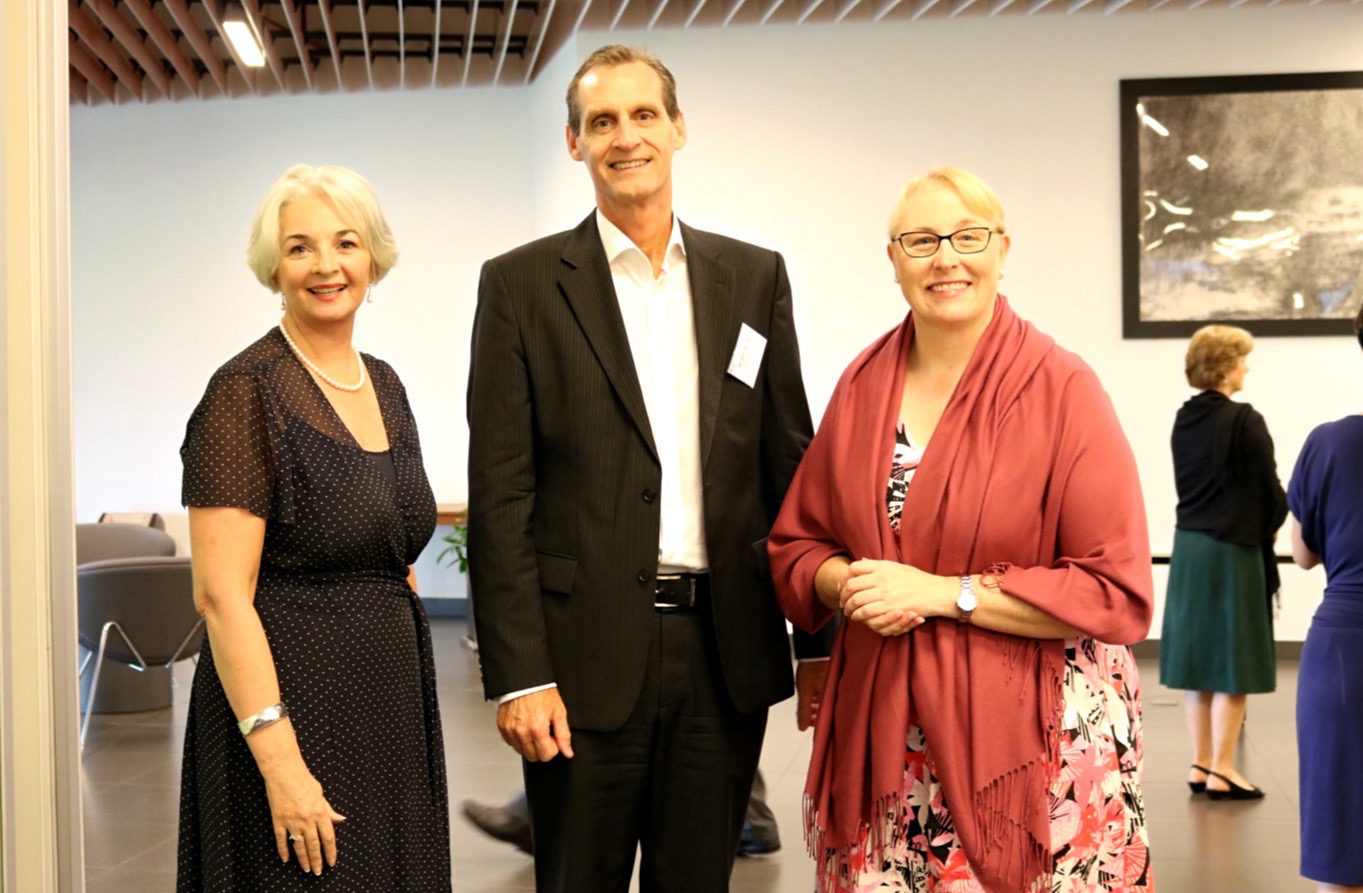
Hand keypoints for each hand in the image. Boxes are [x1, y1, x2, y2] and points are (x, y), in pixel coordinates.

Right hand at [262, 757, 344, 873]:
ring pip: (299, 845)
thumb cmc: (304, 780)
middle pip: (314, 845)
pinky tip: (286, 859)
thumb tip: (340, 820)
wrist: (284, 772)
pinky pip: (281, 839)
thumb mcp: (320, 794)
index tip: (332, 861)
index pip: (328, 837)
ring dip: (303, 859)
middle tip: (318, 871)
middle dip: (317, 860)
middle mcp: (307, 819)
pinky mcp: (278, 820)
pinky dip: (283, 850)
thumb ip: (328, 809)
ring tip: (306, 869)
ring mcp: (292, 821)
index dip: (331, 851)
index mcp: (320, 812)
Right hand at [497, 688, 573, 761]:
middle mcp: (521, 731)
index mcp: (537, 729)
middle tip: (544, 733)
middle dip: (541, 748)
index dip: (553, 748)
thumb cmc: (542, 692)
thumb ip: (564, 735)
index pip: (546, 755)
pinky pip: (511, 742)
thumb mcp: (559, 712)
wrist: (526, 680)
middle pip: (533, 756)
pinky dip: (518, 739)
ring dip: (529, 744)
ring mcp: (510, 730)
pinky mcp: (502, 727)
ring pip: (521, 751)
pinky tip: (524, 727)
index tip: (553, 737)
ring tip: (534, 728)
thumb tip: (567, 752)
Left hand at [794, 660, 829, 730]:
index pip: (827, 718)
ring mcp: (834, 686)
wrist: (814, 649)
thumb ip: (803, 710)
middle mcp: (835, 694)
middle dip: (817, 714)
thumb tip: (802, 727)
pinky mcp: (831, 679)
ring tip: (808, 705)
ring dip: (817, 705)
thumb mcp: (804, 692)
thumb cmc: (812, 667)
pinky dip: (819, 696)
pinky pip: (826, 692)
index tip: (809, 724)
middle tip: (807, 716)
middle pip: (827, 710)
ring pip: (826, 701)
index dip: (817, 723)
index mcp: (831, 699)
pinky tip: (813, 694)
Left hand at [839, 559, 939, 636]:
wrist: (935, 592)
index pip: (854, 568)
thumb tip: (862, 560)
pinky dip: (859, 615)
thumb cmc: (916, 579)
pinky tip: (858, 617)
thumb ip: (877, 565)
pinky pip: (867, 612)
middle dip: (843, 595)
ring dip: (849, 607)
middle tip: (842, 601)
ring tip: (848, 611)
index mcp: (882, 566)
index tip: (843, 585)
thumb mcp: (896, 566)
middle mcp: (881, 578)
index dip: (845, 577)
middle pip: (852, 585)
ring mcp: (885, 593)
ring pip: (856, 600)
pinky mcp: (890, 607)